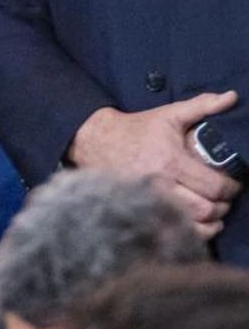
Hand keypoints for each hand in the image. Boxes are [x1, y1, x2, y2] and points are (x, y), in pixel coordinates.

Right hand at [68, 91, 241, 237]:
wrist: (95, 141)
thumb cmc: (136, 129)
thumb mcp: (169, 114)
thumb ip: (202, 105)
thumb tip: (231, 97)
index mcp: (170, 162)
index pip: (213, 186)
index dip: (231, 188)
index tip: (233, 183)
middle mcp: (160, 185)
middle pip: (205, 209)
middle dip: (222, 205)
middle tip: (224, 197)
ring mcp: (149, 200)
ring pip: (191, 223)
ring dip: (210, 220)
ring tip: (214, 210)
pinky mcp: (139, 208)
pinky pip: (172, 230)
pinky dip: (192, 231)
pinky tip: (199, 223)